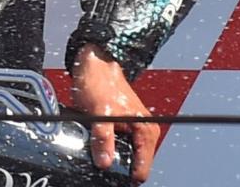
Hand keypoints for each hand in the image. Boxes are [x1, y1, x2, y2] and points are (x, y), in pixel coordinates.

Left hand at [70, 44, 158, 182]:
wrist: (93, 64)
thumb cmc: (100, 82)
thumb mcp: (99, 112)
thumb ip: (103, 139)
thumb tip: (104, 163)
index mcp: (146, 130)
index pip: (142, 168)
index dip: (128, 175)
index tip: (114, 179)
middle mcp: (142, 131)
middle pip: (132, 163)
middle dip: (117, 166)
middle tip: (100, 164)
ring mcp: (131, 130)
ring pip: (121, 155)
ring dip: (109, 156)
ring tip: (96, 153)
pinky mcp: (119, 127)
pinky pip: (114, 146)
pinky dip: (104, 148)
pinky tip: (95, 146)